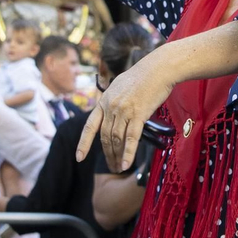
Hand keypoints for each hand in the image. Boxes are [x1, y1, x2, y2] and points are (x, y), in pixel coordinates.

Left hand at [77, 48, 174, 171]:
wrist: (158, 69)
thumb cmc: (142, 76)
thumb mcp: (119, 86)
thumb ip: (112, 101)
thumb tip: (110, 112)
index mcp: (103, 101)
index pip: (89, 126)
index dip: (84, 143)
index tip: (79, 157)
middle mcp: (110, 107)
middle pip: (105, 137)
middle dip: (107, 154)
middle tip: (110, 167)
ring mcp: (123, 111)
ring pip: (116, 139)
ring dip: (116, 156)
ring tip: (118, 168)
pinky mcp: (139, 115)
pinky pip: (131, 138)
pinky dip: (128, 153)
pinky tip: (125, 164)